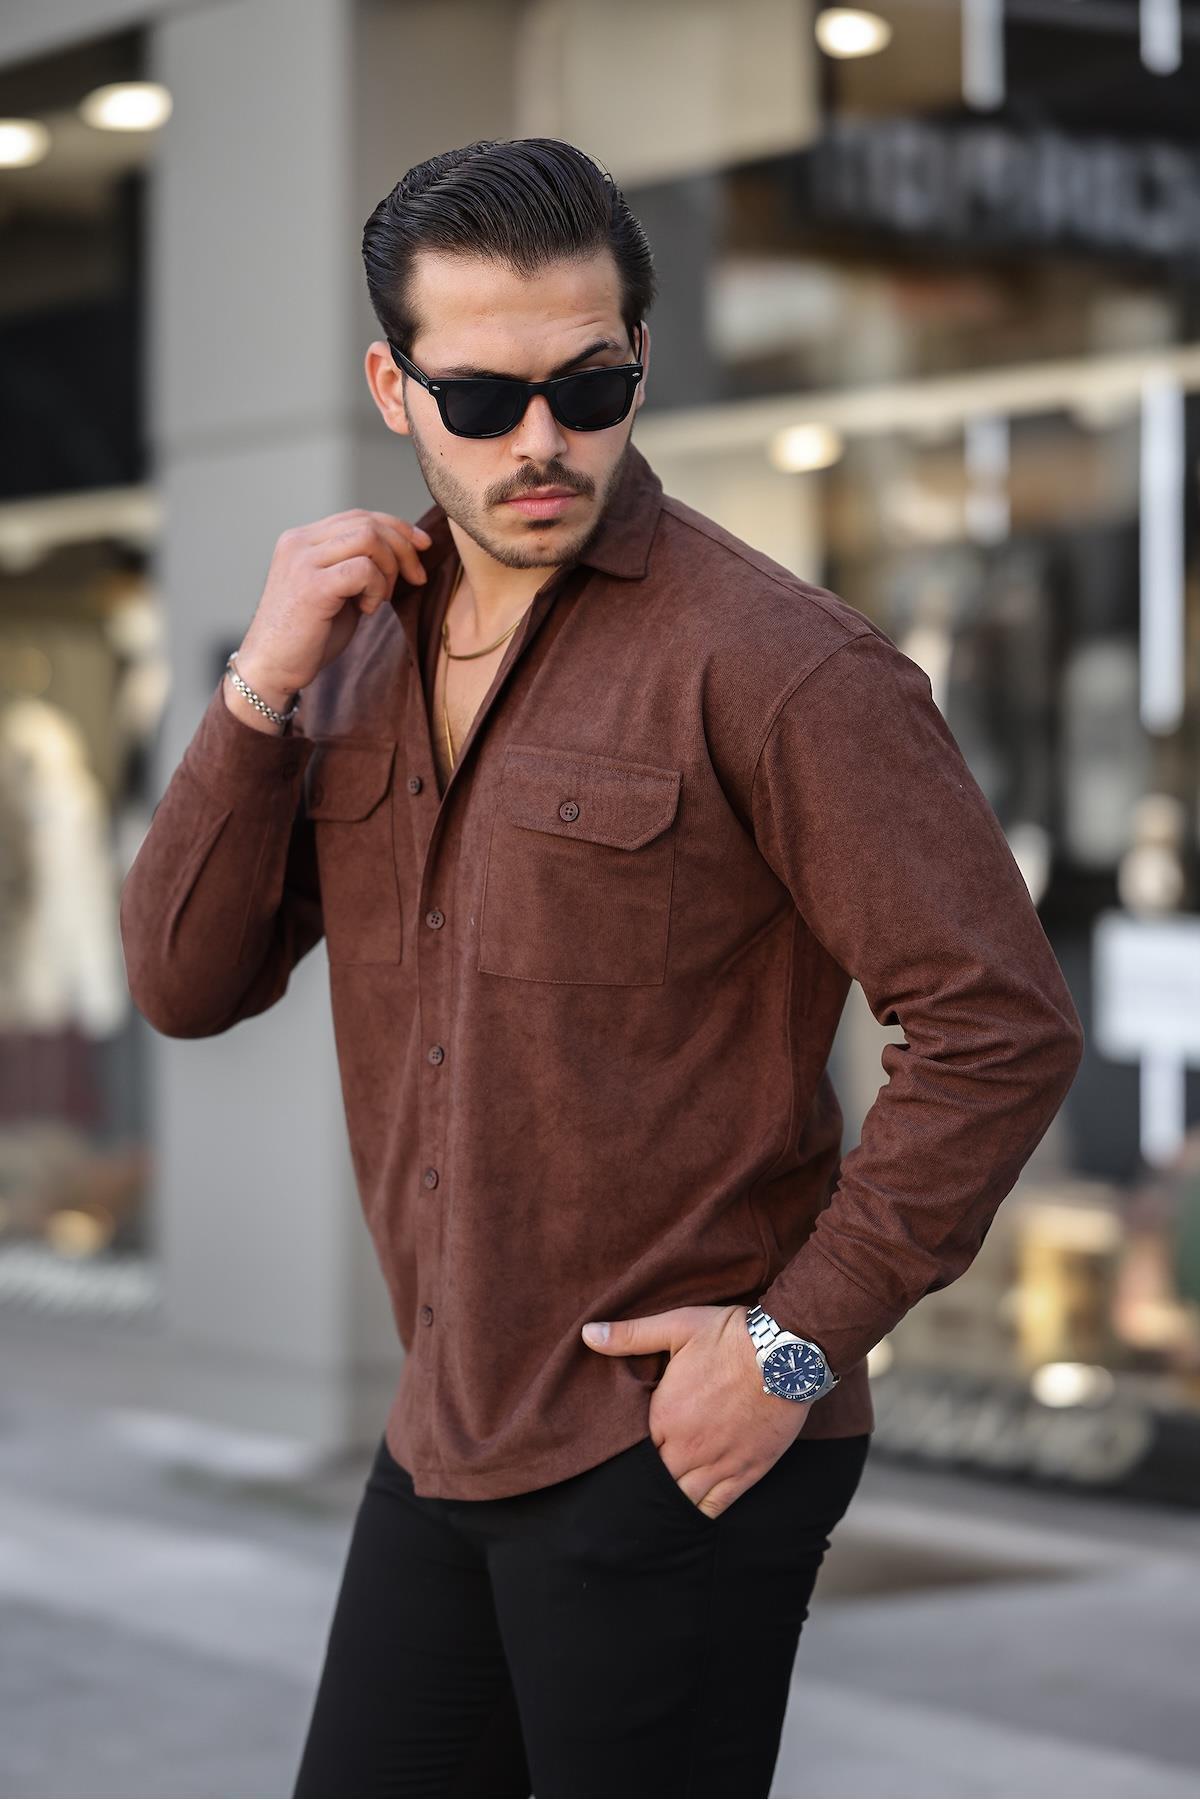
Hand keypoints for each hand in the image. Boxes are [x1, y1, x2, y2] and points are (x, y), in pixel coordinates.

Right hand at [236, 508, 433, 697]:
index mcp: (302, 539)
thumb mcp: (336, 591)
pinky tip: (367, 610)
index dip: (397, 527)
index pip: (358, 516)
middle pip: (367, 523)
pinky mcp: (312, 586)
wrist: (271, 669)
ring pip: (368, 539)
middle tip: (417, 578)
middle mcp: (299, 542)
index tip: (423, 545)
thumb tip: (404, 553)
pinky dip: (377, 589)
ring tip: (379, 599)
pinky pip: (364, 570)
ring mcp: (303, 561)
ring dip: (389, 569)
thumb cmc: (306, 637)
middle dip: (403, 548)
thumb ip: (358, 567)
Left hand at [581, 1304, 811, 1519]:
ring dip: (668, 1502)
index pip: (634, 1450)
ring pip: (682, 1498)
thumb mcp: (676, 1326)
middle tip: (633, 1494)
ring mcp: (718, 1463)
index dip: (628, 1456)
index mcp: (665, 1415)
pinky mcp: (746, 1472)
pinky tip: (689, 1513)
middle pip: (655, 1479)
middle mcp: (687, 1446)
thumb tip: (587, 1334)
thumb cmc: (731, 1336)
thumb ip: (630, 1336)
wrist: (787, 1352)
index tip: (622, 1459)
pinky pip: (716, 1505)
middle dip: (645, 1483)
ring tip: (654, 1511)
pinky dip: (700, 1513)